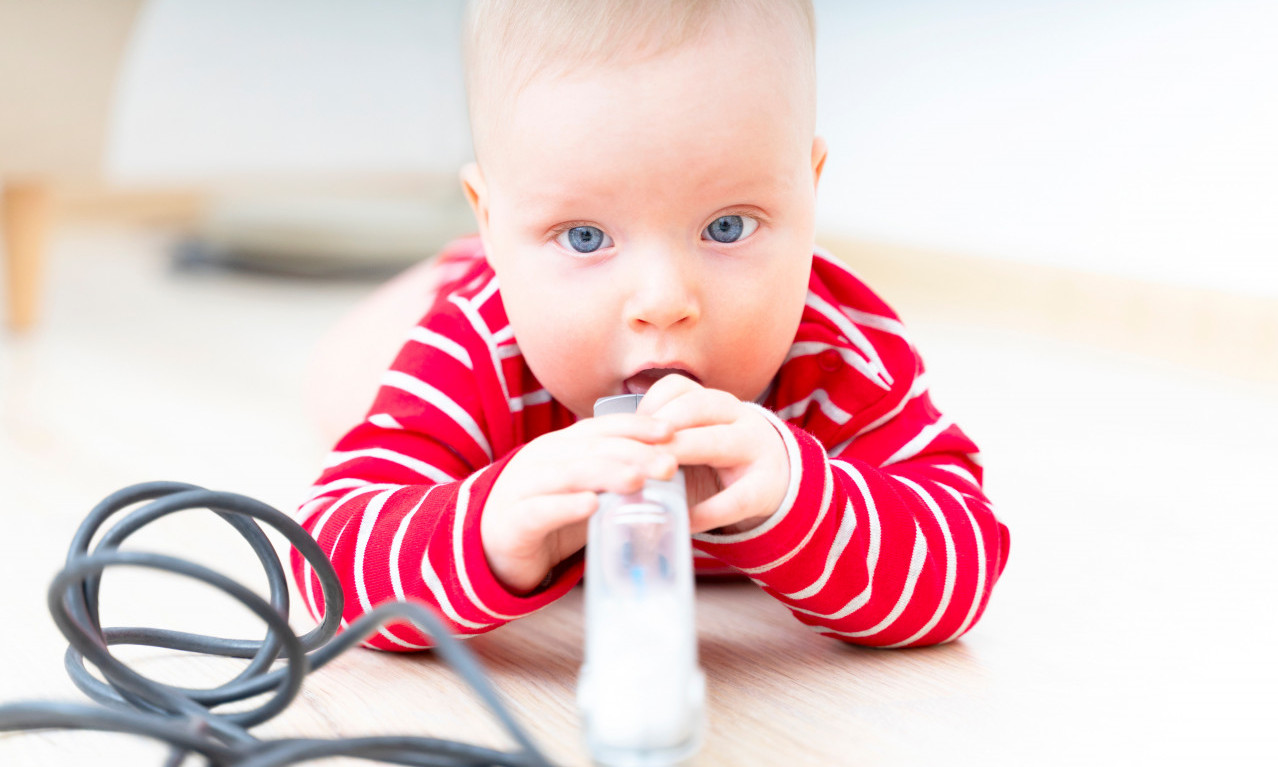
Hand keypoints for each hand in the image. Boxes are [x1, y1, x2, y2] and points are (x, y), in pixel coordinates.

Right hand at [481, 414, 675, 592]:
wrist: (490, 549)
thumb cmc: (549, 516)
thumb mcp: (586, 490)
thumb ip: (617, 478)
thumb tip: (672, 472)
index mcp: (562, 446)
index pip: (603, 428)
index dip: (636, 426)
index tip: (671, 431)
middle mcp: (542, 458)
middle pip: (592, 449)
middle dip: (634, 453)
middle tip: (669, 465)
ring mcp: (524, 486)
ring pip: (569, 473)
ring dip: (605, 473)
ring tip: (637, 480)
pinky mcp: (512, 520)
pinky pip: (541, 510)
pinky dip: (567, 506)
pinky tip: (591, 506)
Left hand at [638, 375, 789, 534]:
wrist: (776, 479)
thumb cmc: (720, 458)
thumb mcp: (698, 437)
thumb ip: (664, 439)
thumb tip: (607, 452)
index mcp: (715, 402)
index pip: (678, 388)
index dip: (649, 406)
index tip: (625, 430)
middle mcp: (739, 416)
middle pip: (696, 409)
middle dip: (660, 430)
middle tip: (629, 452)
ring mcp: (756, 449)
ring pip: (717, 443)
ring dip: (681, 454)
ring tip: (652, 476)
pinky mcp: (765, 487)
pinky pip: (735, 499)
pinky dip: (706, 512)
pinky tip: (683, 521)